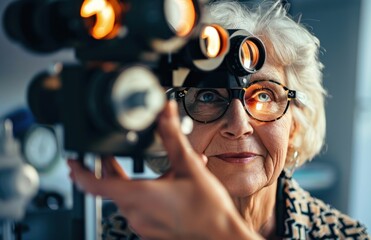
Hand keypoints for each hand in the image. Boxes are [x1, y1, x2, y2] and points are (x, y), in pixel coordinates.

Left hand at [68, 101, 261, 239]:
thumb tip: (164, 112)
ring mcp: (142, 225)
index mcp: (138, 195)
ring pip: (126, 198)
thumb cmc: (207, 208)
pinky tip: (167, 186)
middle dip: (109, 169)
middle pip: (110, 188)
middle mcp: (135, 213)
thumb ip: (172, 136)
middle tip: (110, 155)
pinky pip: (139, 209)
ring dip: (132, 181)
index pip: (93, 184)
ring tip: (157, 170)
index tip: (72, 161)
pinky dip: (145, 195)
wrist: (221, 236)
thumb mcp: (188, 166)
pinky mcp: (151, 231)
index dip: (79, 171)